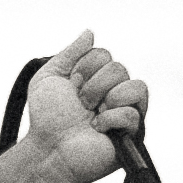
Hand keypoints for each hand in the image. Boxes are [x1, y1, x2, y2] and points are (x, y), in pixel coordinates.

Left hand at [22, 31, 147, 182]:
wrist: (49, 150)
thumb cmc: (47, 120)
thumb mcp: (50, 76)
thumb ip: (70, 52)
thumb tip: (90, 32)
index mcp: (96, 79)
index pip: (104, 54)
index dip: (84, 68)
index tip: (70, 87)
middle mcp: (113, 93)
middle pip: (119, 68)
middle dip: (93, 86)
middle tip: (80, 105)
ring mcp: (125, 112)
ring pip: (135, 86)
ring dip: (105, 99)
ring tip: (91, 116)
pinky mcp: (132, 134)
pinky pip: (134, 113)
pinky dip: (111, 119)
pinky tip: (98, 129)